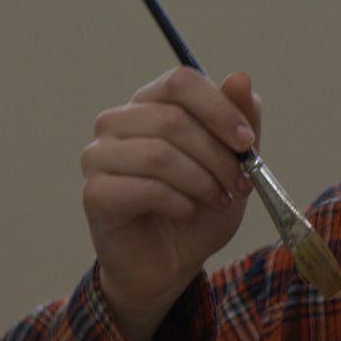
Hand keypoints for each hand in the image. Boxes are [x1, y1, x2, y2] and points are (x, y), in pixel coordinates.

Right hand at [80, 67, 261, 340]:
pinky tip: (188, 212)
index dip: (218, 108)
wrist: (170, 264)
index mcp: (150, 103)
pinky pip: (144, 188)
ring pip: (159, 154)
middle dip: (217, 156)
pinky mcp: (95, 193)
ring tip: (216, 200)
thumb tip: (240, 77)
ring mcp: (99, 156)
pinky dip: (178, 202)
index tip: (246, 141)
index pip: (180, 81)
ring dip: (201, 181)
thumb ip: (241, 121)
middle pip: (173, 119)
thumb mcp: (234, 165)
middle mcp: (117, 122)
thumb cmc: (199, 207)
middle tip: (239, 184)